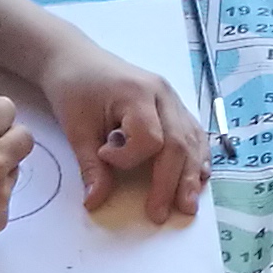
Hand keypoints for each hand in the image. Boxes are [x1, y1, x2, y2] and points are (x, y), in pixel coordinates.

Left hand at [46, 44, 206, 221]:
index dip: (129, 157)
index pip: (149, 137)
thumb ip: (90, 166)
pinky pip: (193, 133)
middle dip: (171, 182)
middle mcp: (163, 94)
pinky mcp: (173, 105)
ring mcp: (172, 98)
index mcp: (138, 93)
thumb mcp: (75, 128)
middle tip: (159, 214)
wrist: (76, 59)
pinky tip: (199, 178)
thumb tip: (96, 202)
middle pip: (178, 143)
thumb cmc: (74, 88)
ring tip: (188, 206)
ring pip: (192, 140)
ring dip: (191, 175)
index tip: (105, 156)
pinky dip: (197, 157)